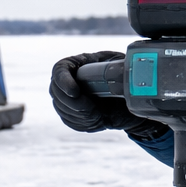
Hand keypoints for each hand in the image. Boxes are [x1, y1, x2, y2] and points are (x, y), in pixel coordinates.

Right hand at [50, 50, 168, 140]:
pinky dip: (82, 123)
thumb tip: (121, 69)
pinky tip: (96, 120)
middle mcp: (68, 80)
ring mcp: (66, 98)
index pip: (59, 69)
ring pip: (62, 108)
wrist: (129, 103)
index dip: (63, 81)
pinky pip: (70, 120)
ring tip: (97, 115)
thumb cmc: (127, 80)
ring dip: (79, 115)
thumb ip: (119, 66)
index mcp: (79, 63)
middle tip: (91, 110)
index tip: (75, 92)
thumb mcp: (125, 69)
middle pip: (56, 91)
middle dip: (72, 103)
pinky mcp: (71, 114)